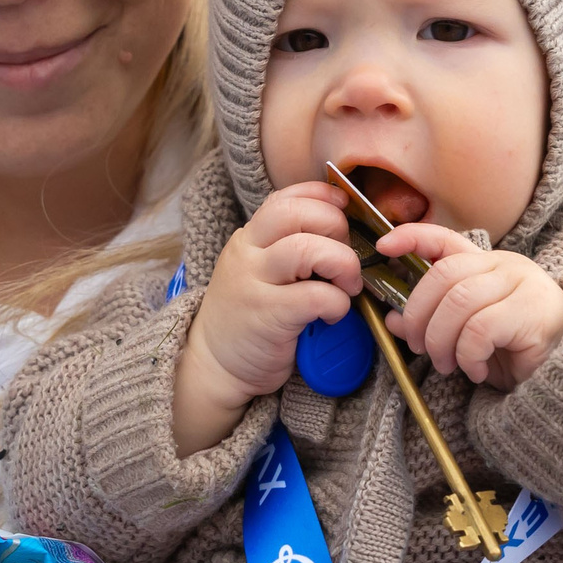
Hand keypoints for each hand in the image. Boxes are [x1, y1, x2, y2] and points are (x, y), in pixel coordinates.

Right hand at [176, 183, 359, 455]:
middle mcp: (248, 254)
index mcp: (249, 238)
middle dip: (337, 227)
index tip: (344, 210)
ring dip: (343, 264)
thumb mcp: (258, 271)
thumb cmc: (248, 317)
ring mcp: (255, 284)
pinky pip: (317, 296)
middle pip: (297, 213)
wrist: (214, 365)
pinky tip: (334, 314)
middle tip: (347, 257)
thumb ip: (286, 247)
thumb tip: (341, 230)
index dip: (321, 196)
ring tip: (347, 286)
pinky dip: (338, 302)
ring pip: (308, 249)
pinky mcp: (268, 317)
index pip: (285, 198)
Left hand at [374, 222, 562, 388]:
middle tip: (418, 346)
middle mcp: (504, 266)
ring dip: (441, 340)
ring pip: (458, 302)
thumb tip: (393, 320)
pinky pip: (479, 329)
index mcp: (486, 264)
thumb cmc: (518, 349)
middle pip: (443, 275)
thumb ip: (433, 322)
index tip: (383, 247)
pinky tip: (475, 369)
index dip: (411, 237)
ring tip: (448, 365)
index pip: (444, 238)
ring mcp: (520, 284)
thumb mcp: (467, 334)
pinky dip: (467, 355)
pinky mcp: (531, 311)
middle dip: (418, 313)